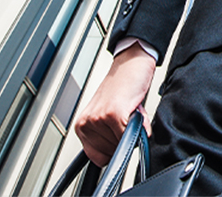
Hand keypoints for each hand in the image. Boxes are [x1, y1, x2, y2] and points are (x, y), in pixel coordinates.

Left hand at [75, 42, 155, 166]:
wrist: (131, 62)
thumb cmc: (121, 86)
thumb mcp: (111, 114)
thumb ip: (112, 136)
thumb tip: (123, 153)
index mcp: (82, 125)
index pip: (99, 158)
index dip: (116, 149)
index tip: (121, 135)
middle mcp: (87, 123)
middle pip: (111, 153)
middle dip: (124, 138)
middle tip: (126, 117)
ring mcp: (99, 119)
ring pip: (121, 145)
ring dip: (132, 131)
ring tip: (129, 111)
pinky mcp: (113, 114)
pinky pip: (128, 136)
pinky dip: (138, 128)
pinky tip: (135, 111)